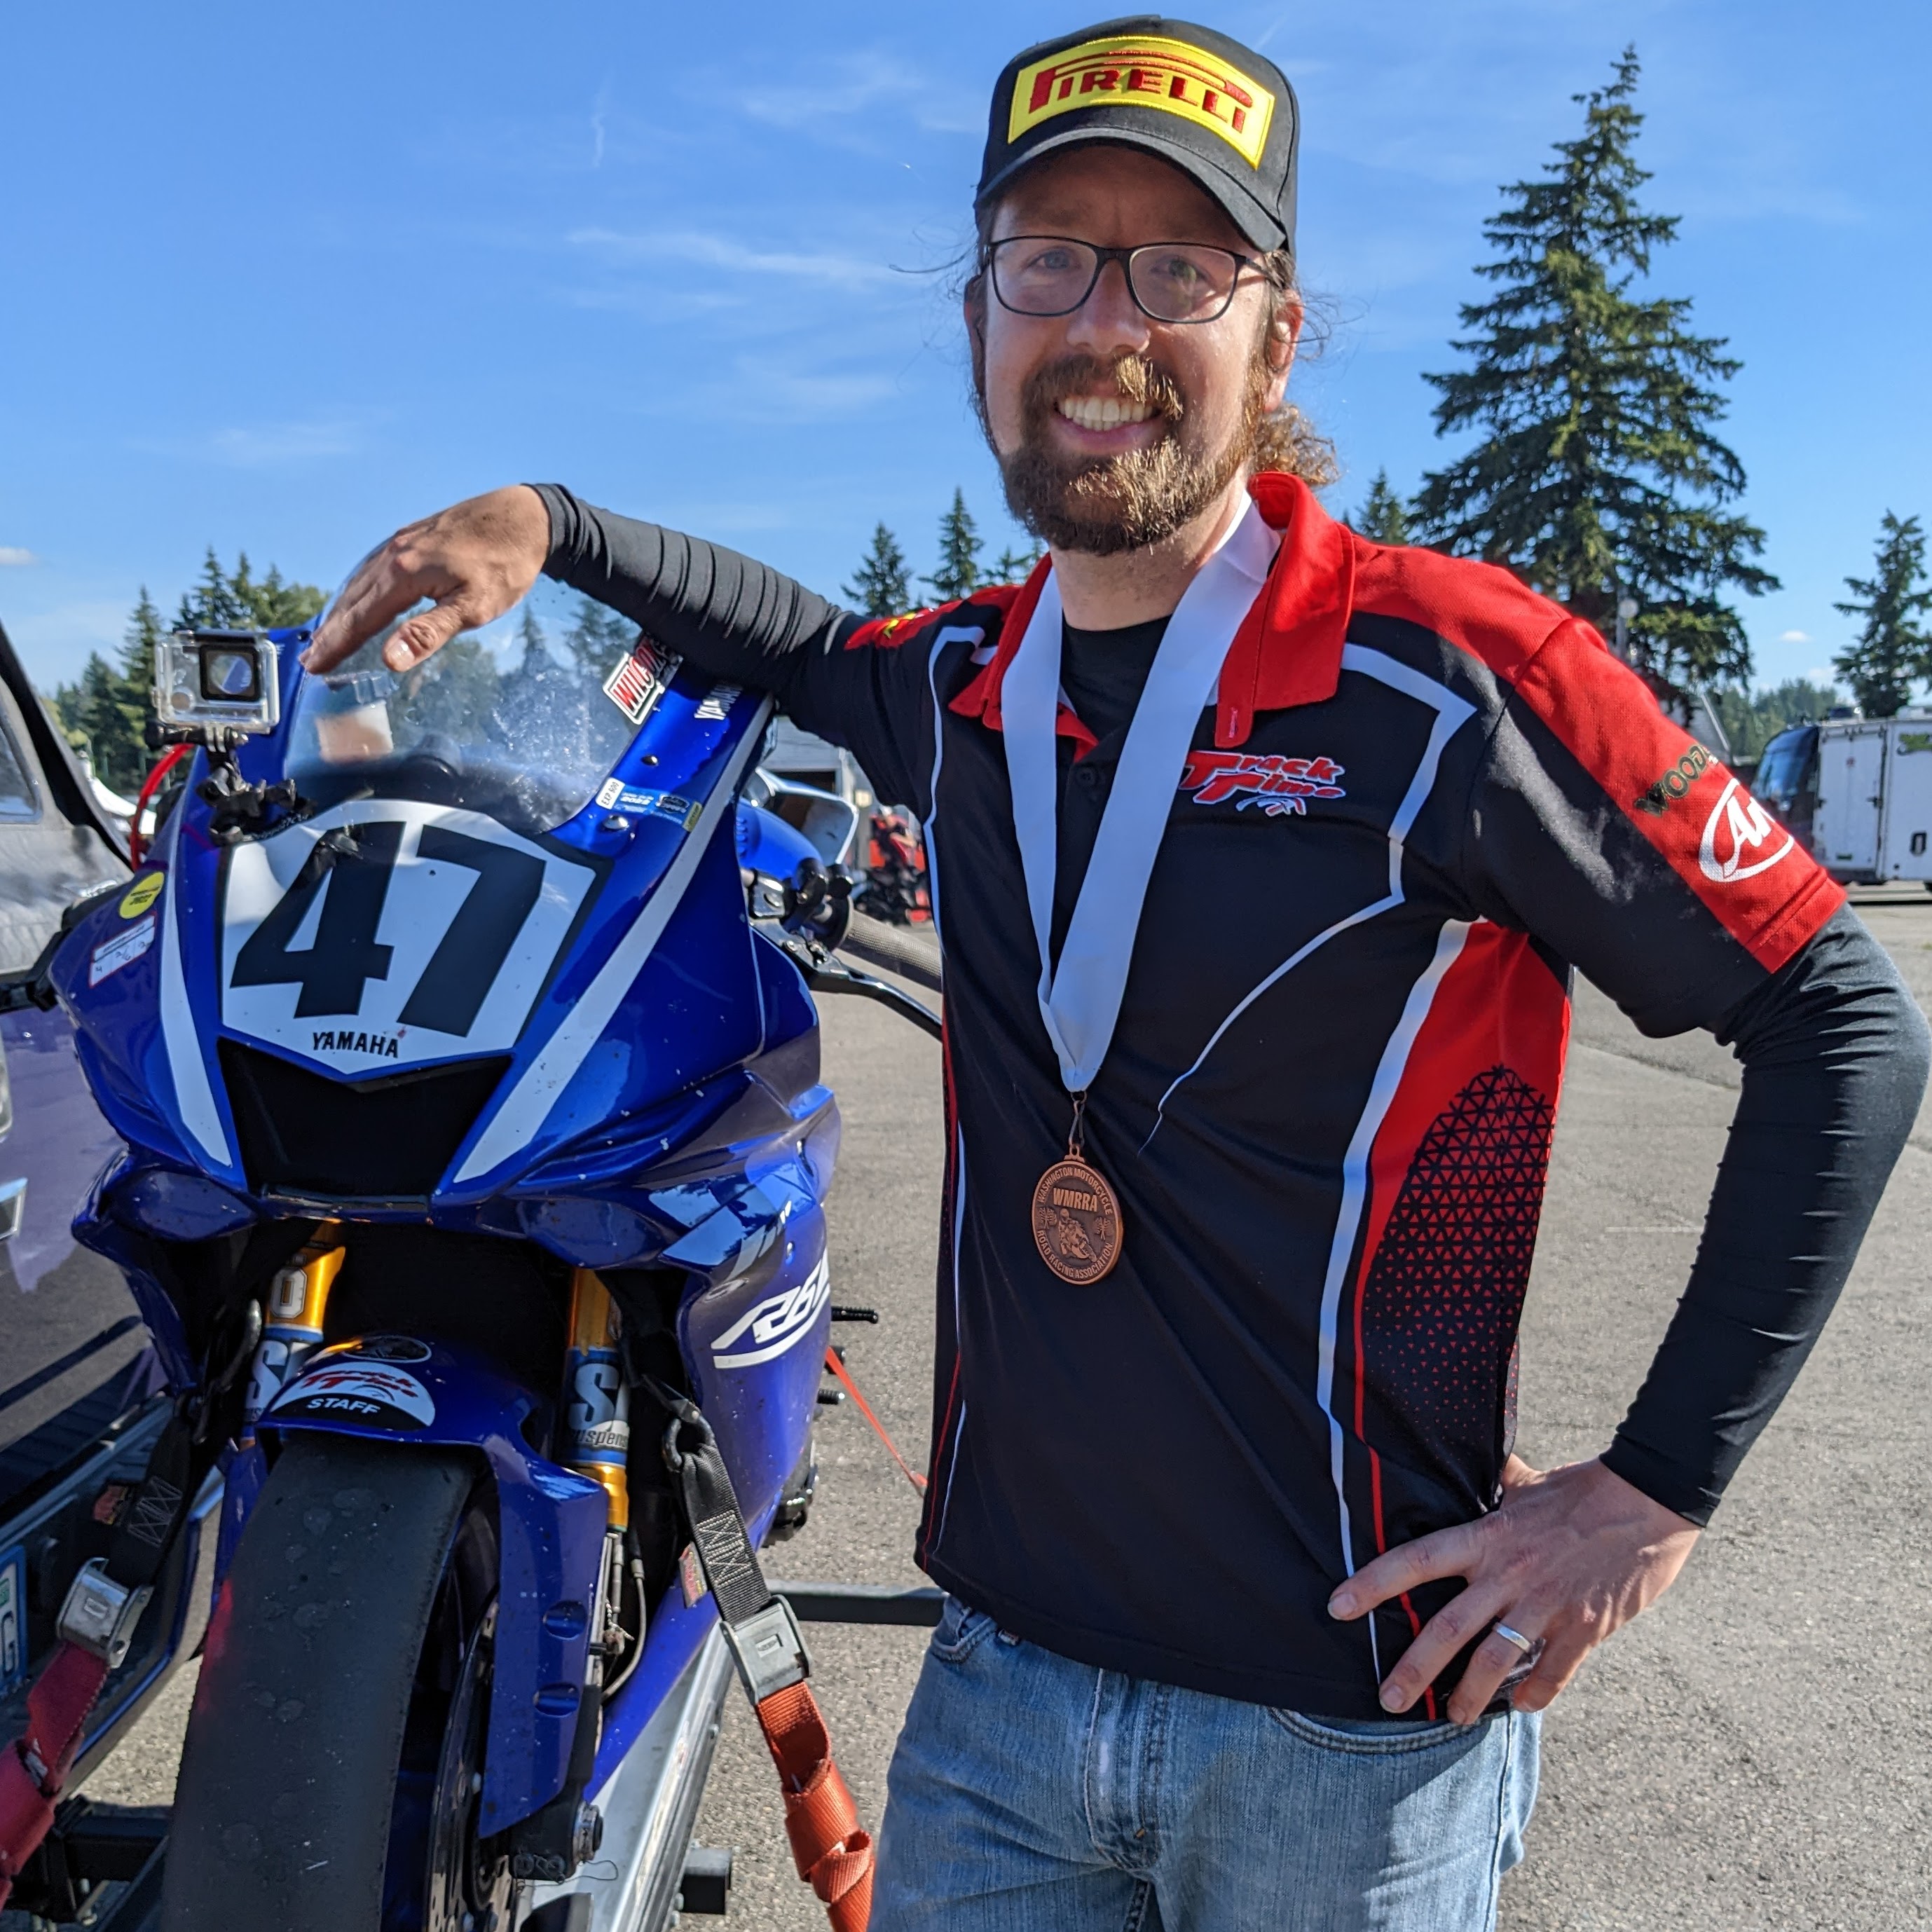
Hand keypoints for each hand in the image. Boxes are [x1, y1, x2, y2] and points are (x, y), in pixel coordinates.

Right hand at [303, 485, 551, 674]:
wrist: (523, 517)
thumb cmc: (505, 564)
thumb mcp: (474, 608)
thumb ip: (429, 634)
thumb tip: (390, 661)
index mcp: (403, 574)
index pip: (360, 619)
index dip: (336, 646)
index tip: (315, 666)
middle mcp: (393, 554)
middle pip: (353, 601)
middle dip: (331, 632)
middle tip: (309, 658)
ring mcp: (402, 542)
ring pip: (360, 582)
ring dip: (341, 611)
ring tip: (327, 634)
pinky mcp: (413, 536)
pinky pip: (373, 567)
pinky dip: (358, 588)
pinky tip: (360, 596)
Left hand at [1327, 1455, 1699, 1723]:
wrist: (1648, 1500)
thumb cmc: (1582, 1489)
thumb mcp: (1526, 1481)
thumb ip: (1492, 1482)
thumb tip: (1460, 1457)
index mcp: (1487, 1536)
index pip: (1417, 1561)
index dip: (1373, 1583)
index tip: (1337, 1606)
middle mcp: (1509, 1574)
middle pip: (1448, 1629)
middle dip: (1414, 1670)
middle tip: (1389, 1700)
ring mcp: (1547, 1604)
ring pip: (1495, 1662)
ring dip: (1469, 1697)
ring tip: (1453, 1717)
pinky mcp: (1586, 1627)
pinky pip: (1554, 1673)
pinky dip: (1535, 1695)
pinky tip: (1520, 1707)